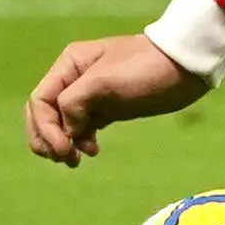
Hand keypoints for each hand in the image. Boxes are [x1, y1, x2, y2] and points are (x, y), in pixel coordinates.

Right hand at [25, 33, 210, 165]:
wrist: (185, 67)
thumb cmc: (145, 69)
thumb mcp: (105, 81)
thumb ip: (74, 102)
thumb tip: (66, 129)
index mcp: (70, 65)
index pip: (40, 101)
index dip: (45, 129)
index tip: (65, 149)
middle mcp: (75, 78)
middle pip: (44, 114)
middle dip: (47, 138)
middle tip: (65, 158)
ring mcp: (90, 94)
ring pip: (60, 124)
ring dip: (61, 144)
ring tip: (76, 160)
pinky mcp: (107, 108)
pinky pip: (80, 128)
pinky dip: (80, 142)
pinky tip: (92, 151)